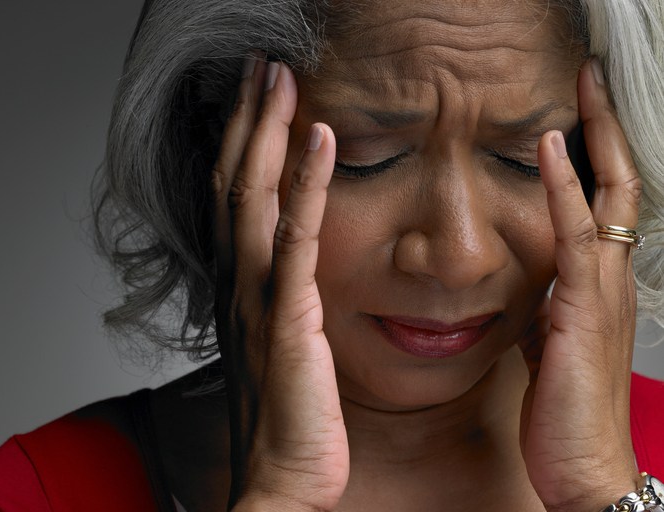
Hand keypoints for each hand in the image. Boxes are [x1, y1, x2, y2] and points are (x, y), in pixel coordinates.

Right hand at [211, 56, 348, 511]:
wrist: (288, 474)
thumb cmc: (293, 413)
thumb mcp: (285, 344)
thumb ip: (286, 300)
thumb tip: (299, 269)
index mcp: (242, 287)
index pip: (235, 200)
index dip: (240, 145)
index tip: (255, 100)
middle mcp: (240, 283)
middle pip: (235, 184)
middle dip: (246, 122)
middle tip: (261, 67)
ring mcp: (260, 297)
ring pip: (254, 199)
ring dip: (265, 134)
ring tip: (278, 78)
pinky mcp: (290, 315)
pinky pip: (296, 239)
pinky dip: (305, 185)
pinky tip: (319, 138)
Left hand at [519, 59, 641, 511]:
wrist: (582, 464)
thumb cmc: (566, 408)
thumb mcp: (549, 344)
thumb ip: (543, 309)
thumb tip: (525, 290)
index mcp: (598, 285)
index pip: (603, 204)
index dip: (593, 157)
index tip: (574, 114)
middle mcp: (611, 278)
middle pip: (619, 184)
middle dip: (606, 129)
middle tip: (590, 79)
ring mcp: (602, 290)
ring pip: (608, 197)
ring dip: (595, 140)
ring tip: (583, 89)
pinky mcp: (583, 308)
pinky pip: (576, 236)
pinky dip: (564, 189)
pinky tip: (551, 150)